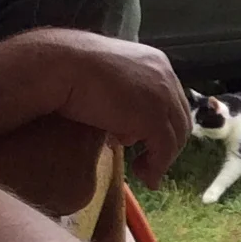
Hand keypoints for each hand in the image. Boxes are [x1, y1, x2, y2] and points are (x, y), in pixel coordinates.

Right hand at [50, 34, 191, 187]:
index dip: (162, 124)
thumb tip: (125, 133)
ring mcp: (162, 96)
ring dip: (163, 159)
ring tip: (144, 173)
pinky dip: (157, 166)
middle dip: (166, 143)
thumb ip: (123, 102)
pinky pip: (165, 149)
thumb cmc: (71, 72)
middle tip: (146, 161)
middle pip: (179, 119)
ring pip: (176, 136)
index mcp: (155, 62)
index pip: (171, 99)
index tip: (143, 142)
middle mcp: (166, 76)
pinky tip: (145, 178)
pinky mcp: (153, 117)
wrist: (61, 67)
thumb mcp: (107, 84)